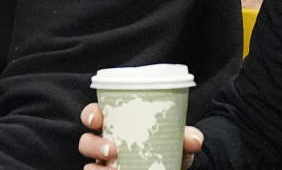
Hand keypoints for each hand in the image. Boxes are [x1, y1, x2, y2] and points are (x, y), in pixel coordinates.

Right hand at [78, 103, 202, 168]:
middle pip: (86, 142)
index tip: (97, 119)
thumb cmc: (166, 146)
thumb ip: (185, 137)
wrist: (174, 166)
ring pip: (90, 166)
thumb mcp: (176, 140)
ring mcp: (106, 165)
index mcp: (115, 125)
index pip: (93, 116)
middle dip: (93, 145)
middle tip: (111, 150)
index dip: (90, 115)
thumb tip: (194, 138)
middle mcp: (105, 144)